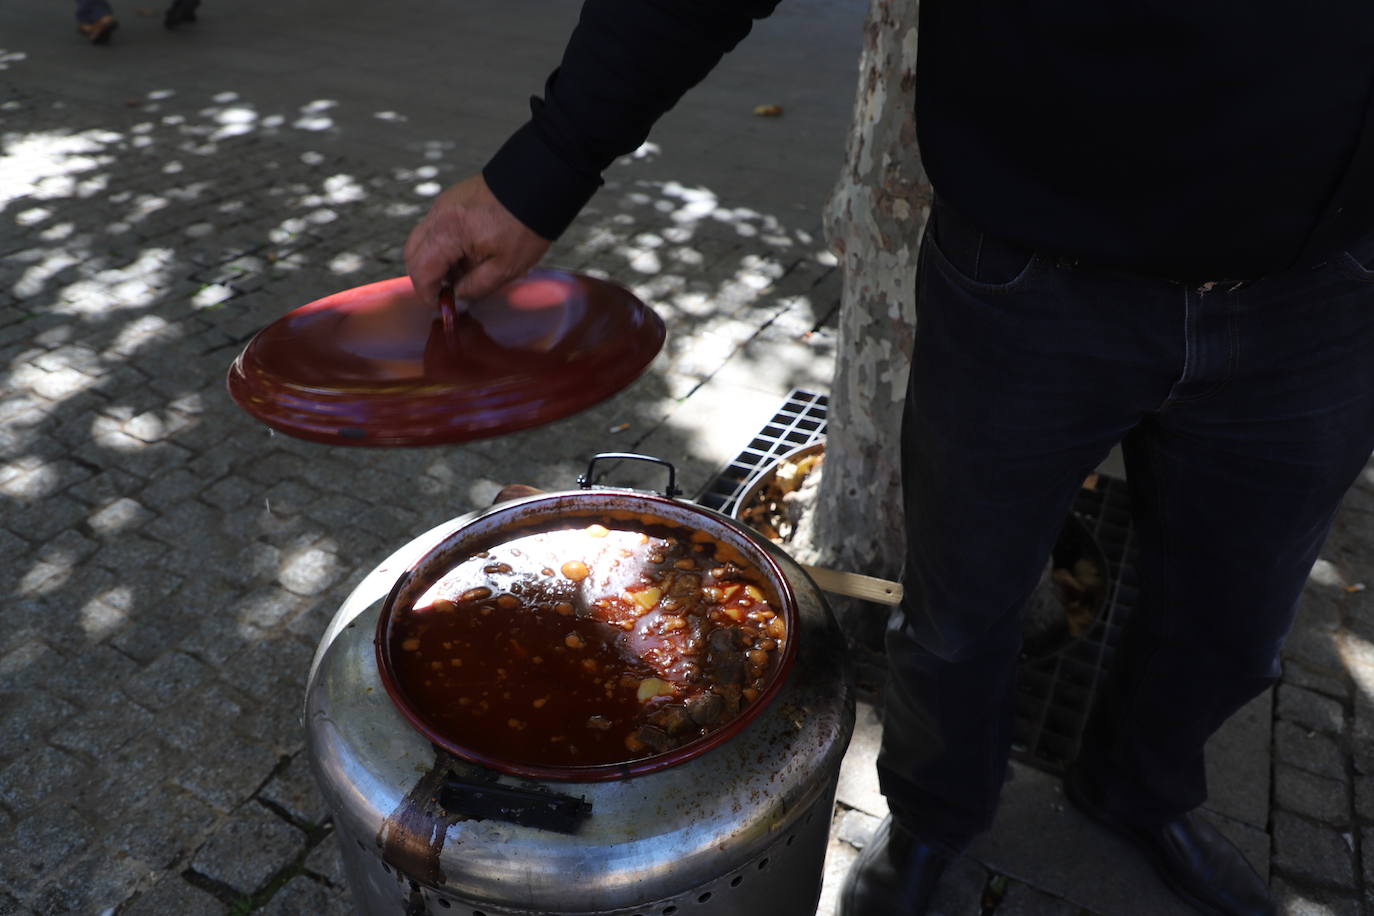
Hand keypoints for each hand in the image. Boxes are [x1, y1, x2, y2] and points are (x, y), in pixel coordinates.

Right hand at [405, 174, 551, 306]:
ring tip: (461, 273)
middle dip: (425, 278)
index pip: (421, 270)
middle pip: (413, 253)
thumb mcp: (505, 268)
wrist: (538, 185)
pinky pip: (435, 227)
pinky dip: (442, 245)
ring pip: (422, 239)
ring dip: (434, 261)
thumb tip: (458, 297)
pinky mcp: (452, 199)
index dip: (427, 293)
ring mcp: (444, 204)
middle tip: (446, 293)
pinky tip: (467, 254)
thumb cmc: (526, 225)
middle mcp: (439, 215)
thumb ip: (476, 287)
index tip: (440, 305)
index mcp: (448, 232)